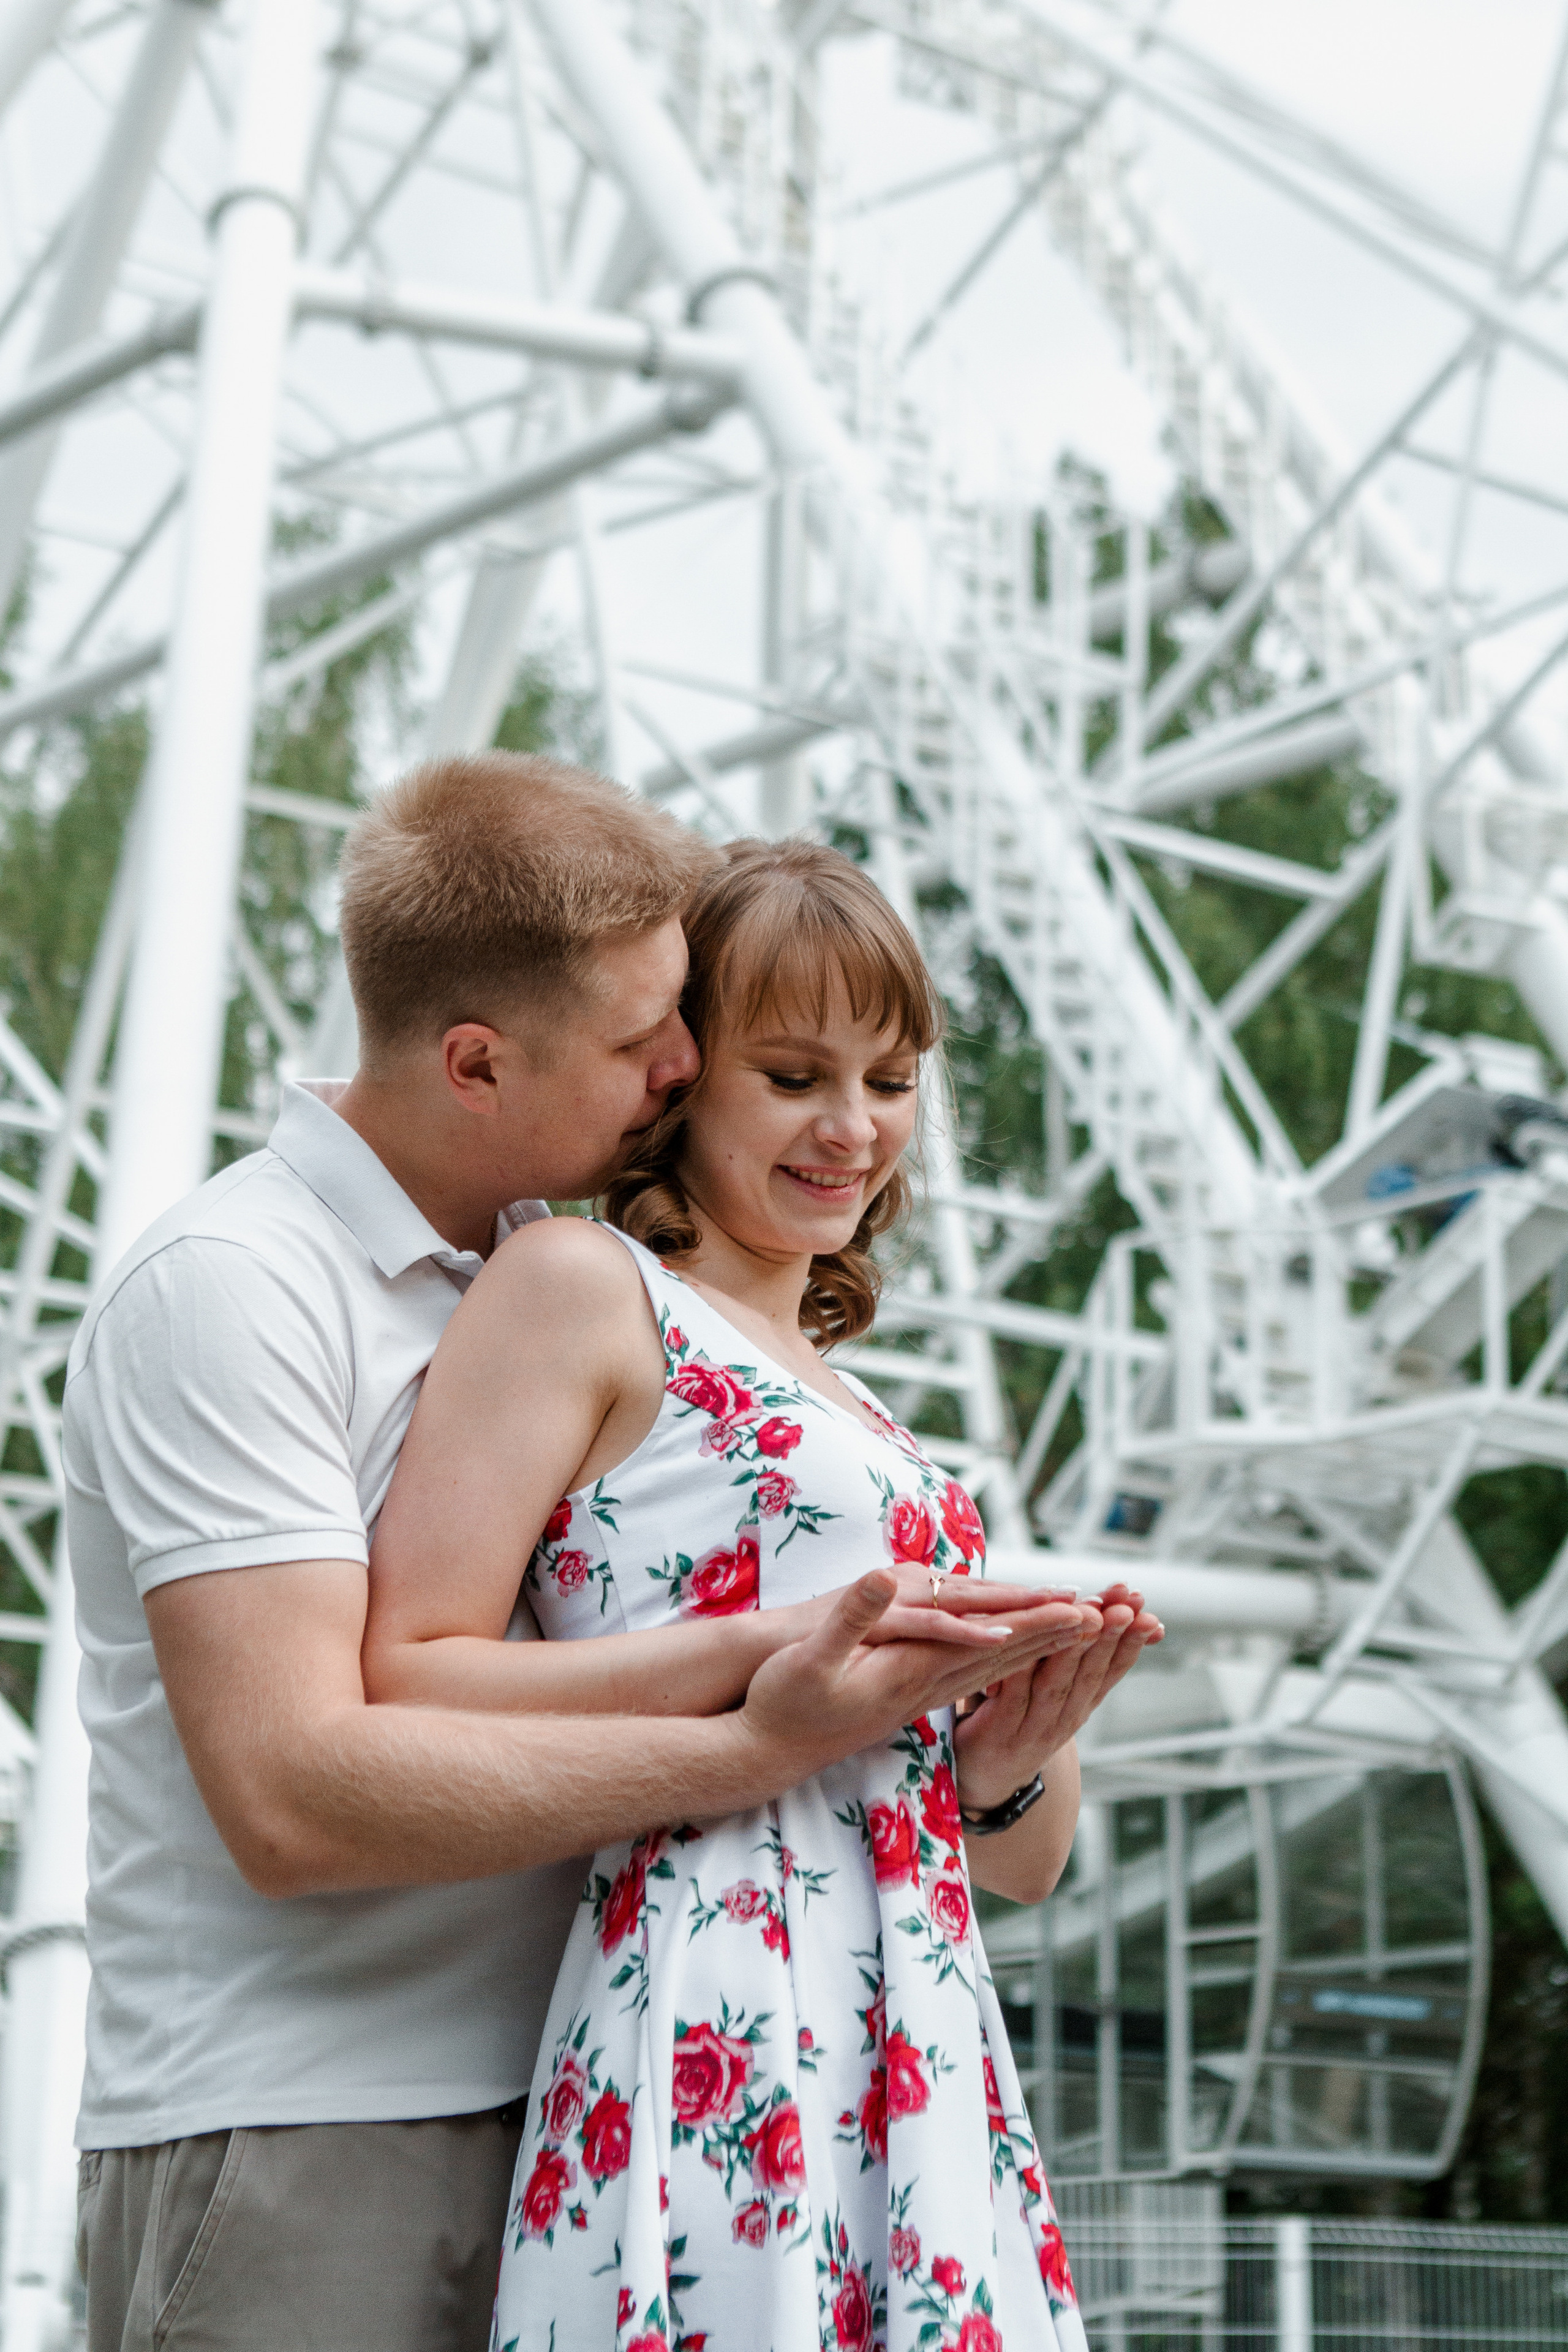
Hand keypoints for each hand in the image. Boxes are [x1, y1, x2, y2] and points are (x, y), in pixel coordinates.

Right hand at [735, 1572, 1102, 1789]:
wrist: (767, 1752)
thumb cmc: (783, 1702)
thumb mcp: (809, 1656)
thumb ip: (851, 1617)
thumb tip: (886, 1578)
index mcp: (914, 1670)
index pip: (989, 1643)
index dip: (1036, 1622)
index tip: (1081, 1609)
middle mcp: (926, 1685)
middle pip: (1006, 1656)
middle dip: (1057, 1634)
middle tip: (1107, 1616)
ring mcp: (919, 1695)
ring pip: (994, 1669)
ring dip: (1038, 1647)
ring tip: (1077, 1630)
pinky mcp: (906, 1699)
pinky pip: (968, 1678)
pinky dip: (1000, 1662)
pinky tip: (1010, 1657)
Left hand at [953, 1582, 1162, 1811]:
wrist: (987, 1775)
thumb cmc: (1021, 1715)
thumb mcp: (1058, 1686)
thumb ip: (1080, 1652)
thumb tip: (1109, 1610)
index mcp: (1083, 1702)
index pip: (1114, 1669)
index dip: (1132, 1641)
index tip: (1148, 1613)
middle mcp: (1065, 1716)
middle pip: (1092, 1672)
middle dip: (1111, 1637)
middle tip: (1127, 1608)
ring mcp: (1034, 1725)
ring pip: (1058, 1682)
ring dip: (1076, 1649)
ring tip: (1092, 1617)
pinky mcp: (1000, 1728)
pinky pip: (1013, 1692)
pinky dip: (1023, 1667)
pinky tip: (1030, 1639)